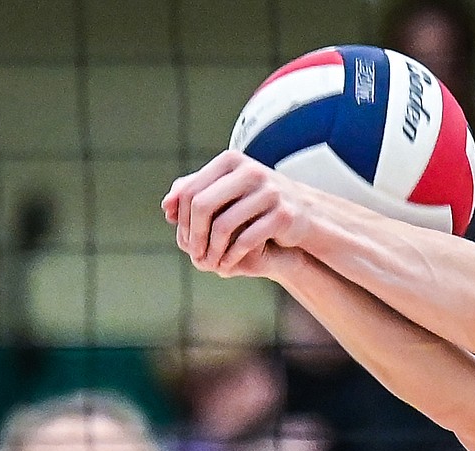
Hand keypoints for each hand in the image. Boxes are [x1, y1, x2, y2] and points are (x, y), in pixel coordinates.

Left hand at [162, 150, 309, 278]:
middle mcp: (250, 171)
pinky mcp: (282, 215)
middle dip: (194, 235)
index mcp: (231, 161)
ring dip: (211, 250)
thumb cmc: (260, 203)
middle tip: (193, 255)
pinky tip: (226, 265)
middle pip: (202, 205)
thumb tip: (167, 207)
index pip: (191, 190)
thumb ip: (196, 192)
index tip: (183, 240)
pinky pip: (246, 239)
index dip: (182, 219)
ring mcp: (269, 192)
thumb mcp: (228, 191)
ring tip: (209, 263)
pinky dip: (231, 256)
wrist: (306, 213)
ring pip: (223, 225)